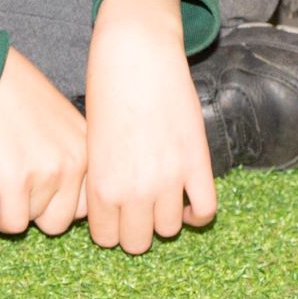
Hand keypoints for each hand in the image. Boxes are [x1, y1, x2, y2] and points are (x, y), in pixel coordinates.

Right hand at [0, 48, 88, 237]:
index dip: (64, 201)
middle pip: (64, 219)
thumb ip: (72, 152)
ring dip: (19, 208)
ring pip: (36, 221)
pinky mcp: (17, 180)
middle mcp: (76, 160)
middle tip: (23, 189)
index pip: (90, 202)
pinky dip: (2, 218)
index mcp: (88, 146)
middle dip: (42, 210)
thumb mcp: (62, 119)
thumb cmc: (16, 94)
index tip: (45, 191)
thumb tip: (72, 194)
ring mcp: (48, 171)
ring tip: (7, 179)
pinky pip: (14, 224)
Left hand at [82, 0, 215, 255]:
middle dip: (137, 229)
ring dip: (166, 218)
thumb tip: (115, 209)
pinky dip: (198, 213)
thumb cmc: (106, 92)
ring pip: (170, 230)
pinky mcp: (197, 163)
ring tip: (163, 198)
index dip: (112, 226)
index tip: (116, 212)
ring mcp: (169, 178)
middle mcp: (134, 190)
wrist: (136, 55)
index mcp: (102, 187)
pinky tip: (188, 201)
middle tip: (139, 208)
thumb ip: (103, 182)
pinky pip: (205, 210)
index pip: (107, 238)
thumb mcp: (92, 144)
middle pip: (138, 243)